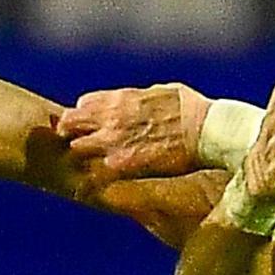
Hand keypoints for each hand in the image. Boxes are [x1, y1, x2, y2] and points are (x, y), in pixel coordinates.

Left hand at [56, 83, 210, 181]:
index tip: (88, 128)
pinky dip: (97, 177)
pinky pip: (95, 171)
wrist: (204, 131)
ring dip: (83, 157)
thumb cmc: (191, 110)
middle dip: (72, 136)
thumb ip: (142, 98)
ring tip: (91, 167)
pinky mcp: (121, 164)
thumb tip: (140, 99)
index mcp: (120, 99)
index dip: (83, 118)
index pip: (82, 106)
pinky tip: (104, 183)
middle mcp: (110, 117)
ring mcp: (112, 141)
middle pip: (70, 125)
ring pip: (77, 149)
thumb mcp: (162, 92)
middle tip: (80, 148)